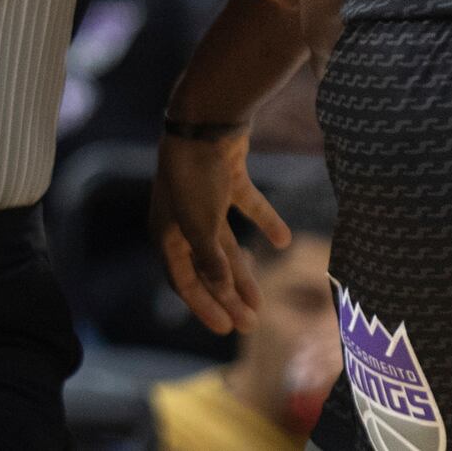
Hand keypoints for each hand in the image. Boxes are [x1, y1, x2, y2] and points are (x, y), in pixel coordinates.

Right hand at [149, 126, 290, 335]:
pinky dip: (265, 222)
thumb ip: (210, 260)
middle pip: (206, 266)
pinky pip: (246, 207)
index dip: (204, 307)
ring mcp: (204, 198)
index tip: (228, 330)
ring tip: (262, 298)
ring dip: (243, 271)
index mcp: (167, 233)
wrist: (205, 121)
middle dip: (227, 296)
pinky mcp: (225, 179)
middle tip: (251, 323)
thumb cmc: (194, 176)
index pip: (183, 280)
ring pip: (225, 244)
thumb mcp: (201, 224)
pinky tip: (284, 239)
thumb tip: (220, 289)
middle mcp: (182, 218)